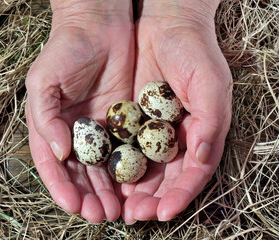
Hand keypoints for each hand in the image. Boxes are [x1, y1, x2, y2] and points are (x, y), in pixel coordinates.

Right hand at [25, 1, 133, 222]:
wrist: (98, 25)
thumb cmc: (65, 50)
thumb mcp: (44, 82)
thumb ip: (46, 118)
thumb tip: (59, 153)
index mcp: (51, 126)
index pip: (53, 164)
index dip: (61, 187)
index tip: (73, 205)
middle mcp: (75, 133)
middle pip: (80, 173)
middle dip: (88, 196)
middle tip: (101, 214)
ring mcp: (100, 129)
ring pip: (103, 168)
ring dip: (108, 191)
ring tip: (117, 210)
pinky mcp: (123, 122)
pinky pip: (126, 150)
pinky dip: (128, 170)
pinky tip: (134, 186)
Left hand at [121, 0, 231, 222]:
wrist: (165, 24)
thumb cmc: (194, 52)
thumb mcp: (211, 84)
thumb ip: (211, 124)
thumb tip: (200, 159)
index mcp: (199, 134)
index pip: (190, 174)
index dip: (178, 195)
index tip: (161, 212)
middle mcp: (175, 137)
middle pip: (163, 177)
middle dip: (149, 199)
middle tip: (131, 215)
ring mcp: (151, 129)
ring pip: (141, 166)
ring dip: (129, 188)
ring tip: (116, 206)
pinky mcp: (130, 119)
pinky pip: (121, 145)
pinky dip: (115, 163)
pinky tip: (105, 177)